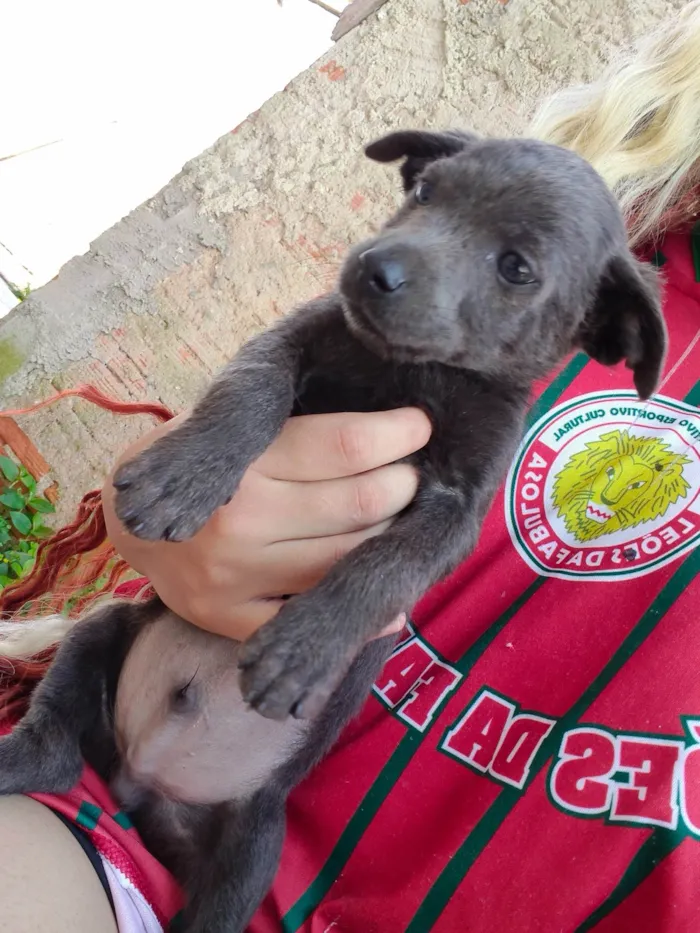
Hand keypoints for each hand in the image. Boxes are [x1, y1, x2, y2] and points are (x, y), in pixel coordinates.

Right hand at [103, 408, 430, 640]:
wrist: (133, 521)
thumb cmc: (199, 457)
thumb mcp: (233, 420)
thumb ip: (294, 421)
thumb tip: (385, 425)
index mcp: (240, 458)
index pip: (344, 446)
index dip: (397, 433)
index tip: (421, 426)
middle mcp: (238, 518)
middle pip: (360, 504)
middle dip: (405, 485)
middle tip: (415, 475)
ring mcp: (233, 574)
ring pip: (346, 562)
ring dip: (390, 539)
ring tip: (401, 521)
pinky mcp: (228, 618)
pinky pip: (311, 620)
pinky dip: (364, 614)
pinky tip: (390, 597)